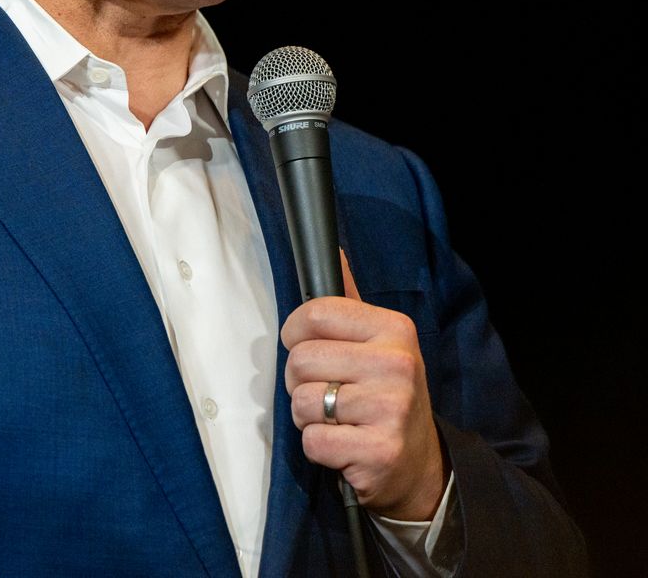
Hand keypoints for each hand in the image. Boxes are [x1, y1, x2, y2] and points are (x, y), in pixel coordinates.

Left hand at [281, 253, 446, 520]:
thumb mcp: (378, 344)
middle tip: (331, 394)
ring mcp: (391, 408)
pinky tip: (346, 445)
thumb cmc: (385, 396)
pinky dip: (319, 447)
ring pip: (302, 402)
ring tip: (340, 419)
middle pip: (300, 359)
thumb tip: (332, 250)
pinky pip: (313, 440)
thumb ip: (348, 302)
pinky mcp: (379, 450)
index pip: (313, 313)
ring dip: (309, 417)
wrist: (420, 464)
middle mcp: (397, 364)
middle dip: (301, 382)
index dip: (296, 335)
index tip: (311, 350)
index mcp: (394, 329)